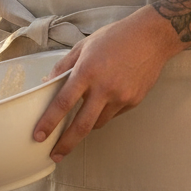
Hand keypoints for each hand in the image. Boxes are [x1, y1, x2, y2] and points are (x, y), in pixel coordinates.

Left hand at [32, 7, 180, 161]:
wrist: (150, 37)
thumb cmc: (116, 37)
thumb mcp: (84, 45)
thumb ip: (64, 65)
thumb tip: (48, 82)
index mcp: (87, 70)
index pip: (63, 102)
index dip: (49, 121)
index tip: (39, 135)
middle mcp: (104, 87)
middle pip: (81, 125)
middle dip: (66, 143)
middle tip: (55, 153)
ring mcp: (121, 97)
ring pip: (98, 122)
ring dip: (87, 124)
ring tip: (83, 116)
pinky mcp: (133, 101)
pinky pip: (113, 114)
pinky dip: (105, 112)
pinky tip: (106, 99)